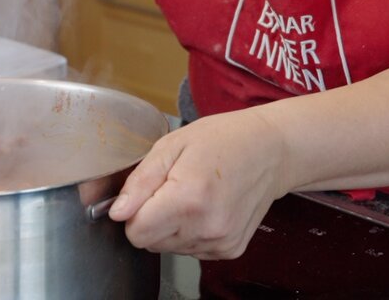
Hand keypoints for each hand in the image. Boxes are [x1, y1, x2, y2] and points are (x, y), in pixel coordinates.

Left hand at [108, 109, 288, 259]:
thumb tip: (117, 212)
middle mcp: (206, 228)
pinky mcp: (230, 250)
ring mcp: (221, 242)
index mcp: (188, 198)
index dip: (134, 211)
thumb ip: (141, 180)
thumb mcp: (174, 144)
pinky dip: (192, 232)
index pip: (136, 233)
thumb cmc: (223, 138)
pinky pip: (192, 249)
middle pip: (151, 243)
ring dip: (172, 226)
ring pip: (170, 248)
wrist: (271, 149)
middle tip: (173, 185)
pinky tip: (207, 206)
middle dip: (152, 217)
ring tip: (193, 192)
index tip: (148, 191)